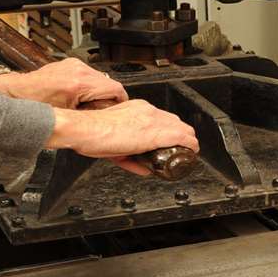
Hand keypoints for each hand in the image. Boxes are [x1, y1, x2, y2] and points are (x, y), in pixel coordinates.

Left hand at [0, 59, 127, 109]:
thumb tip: (108, 113)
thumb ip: (92, 112)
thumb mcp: (69, 115)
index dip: (120, 101)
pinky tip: (76, 94)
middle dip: (106, 97)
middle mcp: (78, 70)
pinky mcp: (71, 63)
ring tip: (83, 102)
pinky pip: (89, 74)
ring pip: (100, 78)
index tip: (118, 109)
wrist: (19, 92)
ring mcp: (74, 64)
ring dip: (97, 90)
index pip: (115, 88)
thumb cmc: (37, 104)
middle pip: (108, 83)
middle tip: (96, 109)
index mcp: (79, 83)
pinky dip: (87, 84)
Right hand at [46, 99, 198, 175]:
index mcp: (136, 109)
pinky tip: (192, 149)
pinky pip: (180, 137)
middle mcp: (147, 112)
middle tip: (182, 146)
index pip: (161, 117)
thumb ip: (129, 155)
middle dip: (181, 134)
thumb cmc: (92, 133)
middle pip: (174, 121)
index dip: (170, 128)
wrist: (85, 129)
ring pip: (181, 127)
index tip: (171, 138)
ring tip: (190, 149)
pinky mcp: (156, 133)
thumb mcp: (113, 143)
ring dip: (187, 139)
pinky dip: (189, 144)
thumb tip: (142, 167)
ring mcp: (152, 121)